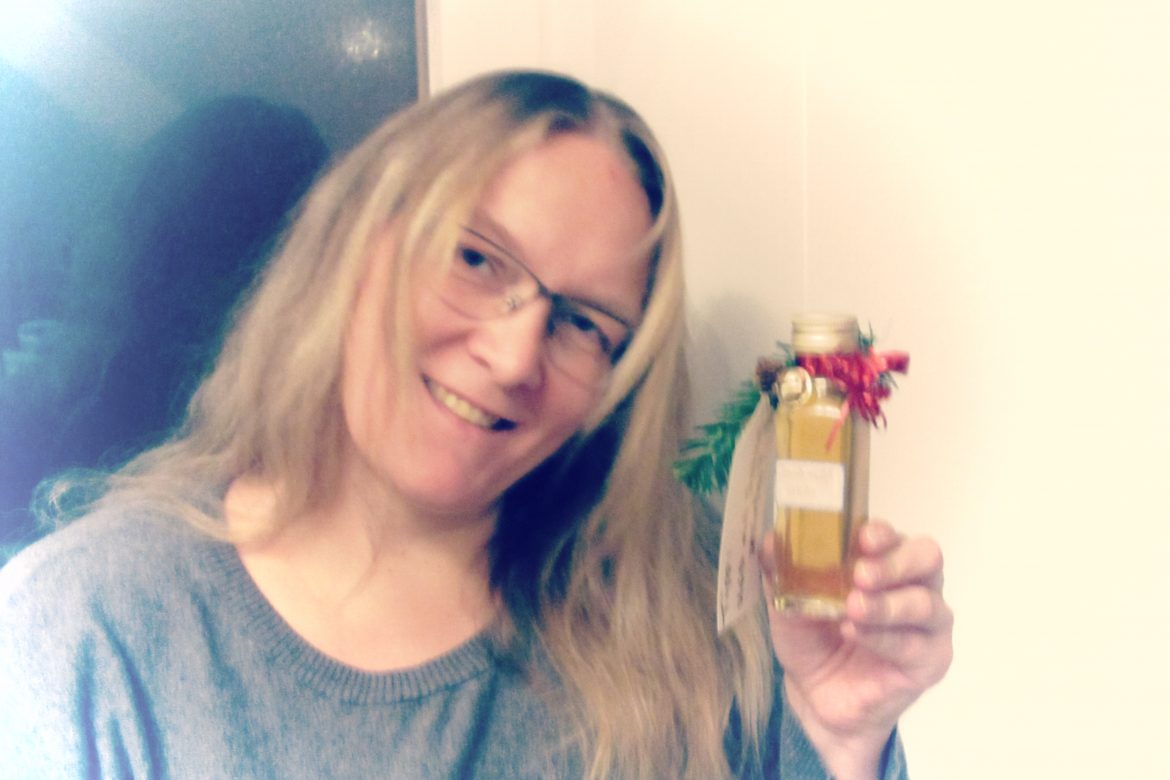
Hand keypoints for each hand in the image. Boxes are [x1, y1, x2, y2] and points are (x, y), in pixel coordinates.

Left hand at [761, 521, 952, 778]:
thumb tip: (771, 538)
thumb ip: (782, 571)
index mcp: (884, 561)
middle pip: (926, 558)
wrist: (816, 697)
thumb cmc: (813, 640)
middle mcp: (914, 584)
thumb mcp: (788, 603)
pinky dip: (882, 637)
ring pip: (923, 603)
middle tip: (861, 573)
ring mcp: (928, 623)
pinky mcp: (931, 660)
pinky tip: (855, 632)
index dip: (881, 532)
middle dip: (893, 563)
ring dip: (886, 604)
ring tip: (853, 607)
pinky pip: (913, 645)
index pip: (893, 536)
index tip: (860, 536)